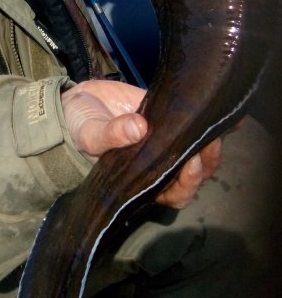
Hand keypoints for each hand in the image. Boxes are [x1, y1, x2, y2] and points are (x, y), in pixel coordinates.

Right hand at [61, 79, 222, 209]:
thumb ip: (110, 136)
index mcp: (142, 181)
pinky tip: (222, 112)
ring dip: (210, 142)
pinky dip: (209, 120)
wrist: (75, 105)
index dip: (187, 182)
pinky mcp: (166, 116)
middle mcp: (159, 165)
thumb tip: (139, 128)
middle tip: (208, 141)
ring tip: (214, 124)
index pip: (174, 192)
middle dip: (206, 162)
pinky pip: (191, 122)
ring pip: (198, 151)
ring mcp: (165, 140)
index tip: (191, 162)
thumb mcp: (89, 136)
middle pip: (193, 175)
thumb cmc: (78, 131)